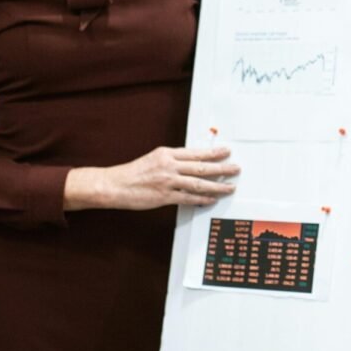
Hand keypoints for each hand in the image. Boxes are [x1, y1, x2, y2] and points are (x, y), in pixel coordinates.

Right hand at [64, 146, 238, 210]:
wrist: (115, 185)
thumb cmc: (134, 172)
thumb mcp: (154, 159)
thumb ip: (173, 161)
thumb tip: (193, 164)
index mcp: (167, 154)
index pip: (196, 152)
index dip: (213, 153)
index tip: (227, 151)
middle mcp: (169, 166)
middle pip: (202, 167)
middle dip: (222, 168)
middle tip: (236, 168)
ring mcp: (168, 181)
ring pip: (199, 183)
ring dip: (217, 186)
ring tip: (230, 187)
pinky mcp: (164, 196)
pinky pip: (188, 198)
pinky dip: (202, 198)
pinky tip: (212, 199)